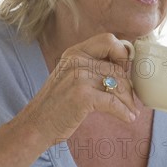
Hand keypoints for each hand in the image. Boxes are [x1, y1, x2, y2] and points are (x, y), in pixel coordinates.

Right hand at [20, 33, 139, 146]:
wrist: (35, 126)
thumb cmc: (57, 105)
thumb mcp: (70, 76)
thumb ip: (91, 67)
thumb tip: (124, 69)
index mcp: (75, 52)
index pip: (108, 40)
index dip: (122, 54)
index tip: (126, 71)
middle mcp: (77, 60)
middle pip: (118, 68)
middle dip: (128, 87)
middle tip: (130, 100)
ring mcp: (79, 77)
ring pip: (119, 85)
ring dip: (128, 102)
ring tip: (131, 112)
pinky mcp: (83, 96)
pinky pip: (114, 102)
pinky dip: (124, 112)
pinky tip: (128, 118)